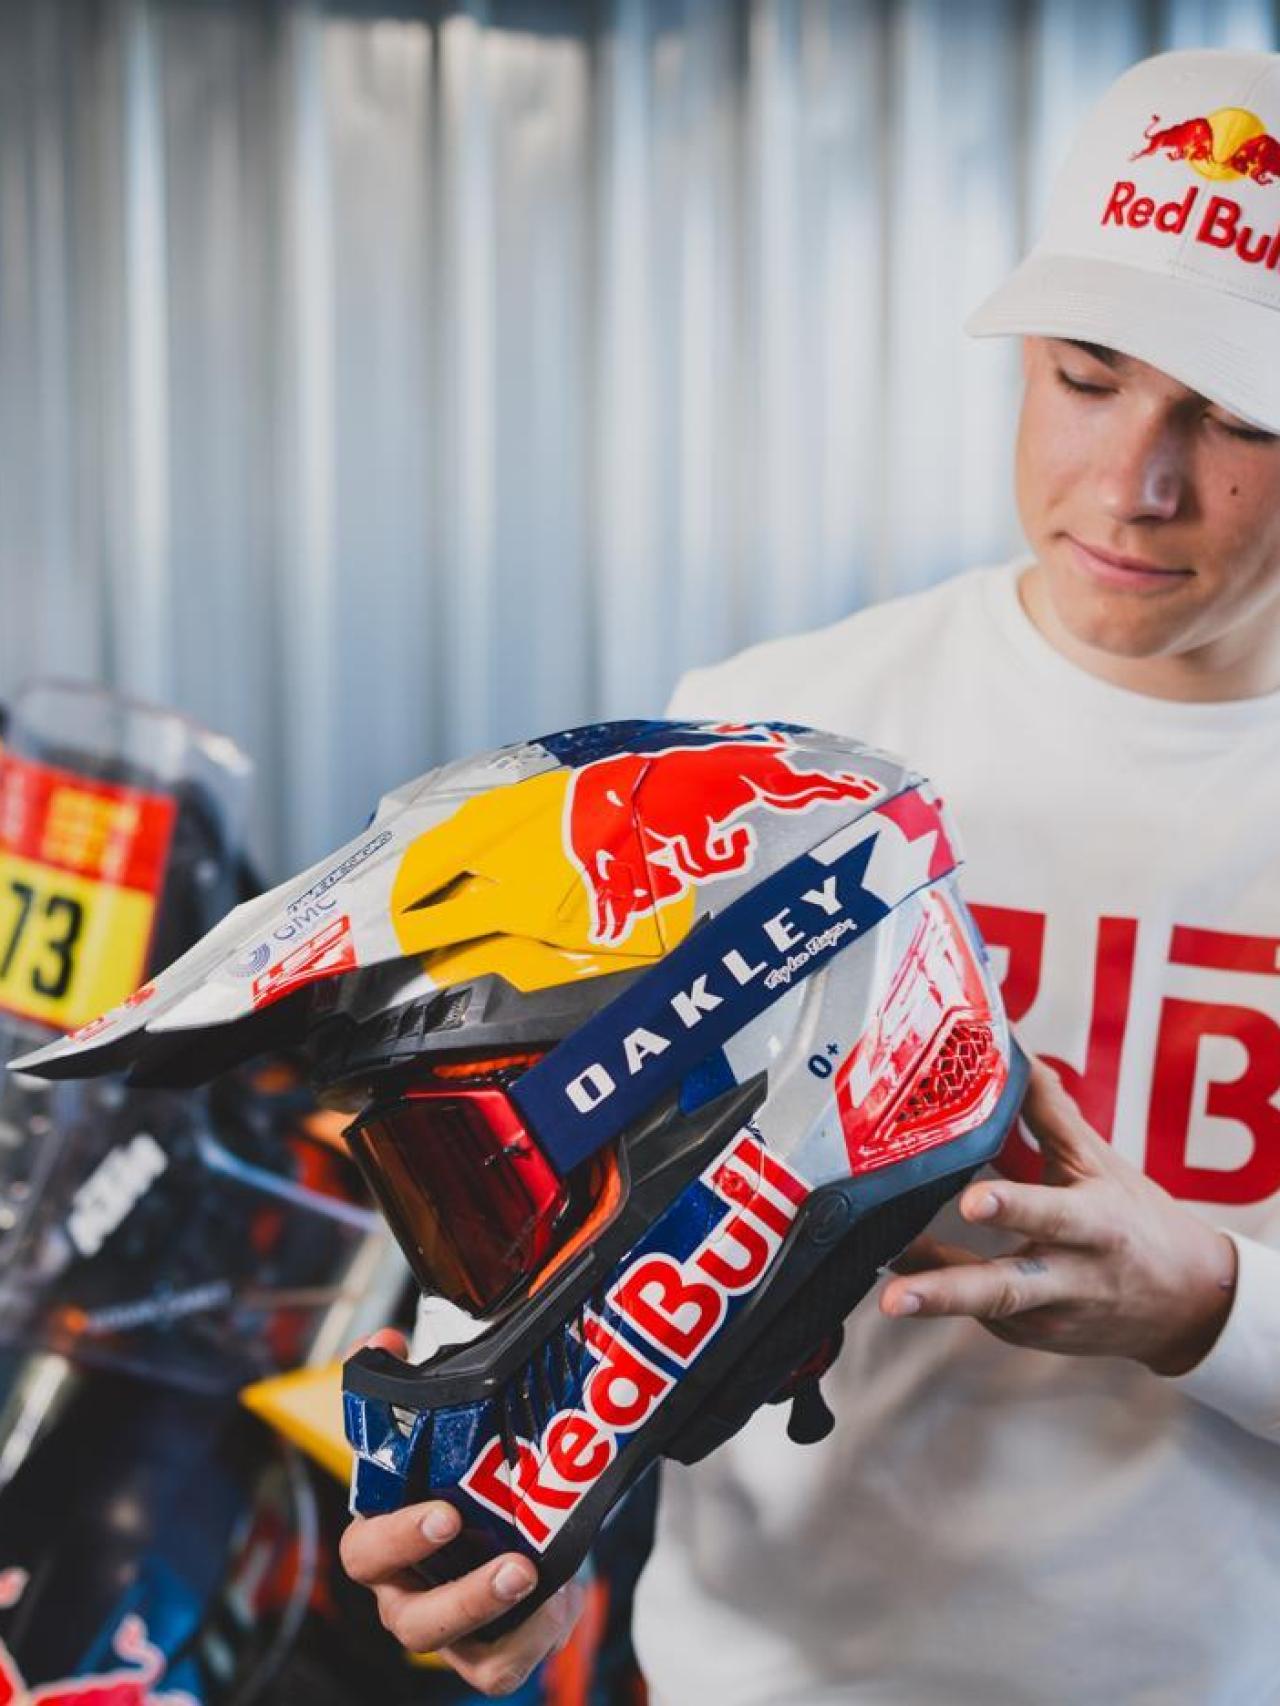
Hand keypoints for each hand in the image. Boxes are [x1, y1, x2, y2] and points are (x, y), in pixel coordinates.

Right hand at [340, 1330, 583, 1695]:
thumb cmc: (456, 1478)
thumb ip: (401, 1381)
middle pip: (412, 1619)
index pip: (366, 1552)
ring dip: (503, 1621)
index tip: (445, 1513)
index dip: (399, 1537)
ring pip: (458, 1651)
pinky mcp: (483, 1653)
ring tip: (542, 1580)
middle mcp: (405, 1593)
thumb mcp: (433, 1429)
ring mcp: (445, 1630)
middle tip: (515, 1563)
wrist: (506, 1520)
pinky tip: (563, 1598)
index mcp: (383, 1542)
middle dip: (463, 1596)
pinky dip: (534, 1639)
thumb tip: (383, 1342)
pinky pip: (500, 1668)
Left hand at [878, 1059, 1237, 1374]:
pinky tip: (907, 1278)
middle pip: (1007, 1290)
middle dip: (951, 1291)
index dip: (1014, 1209)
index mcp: (1096, 1225)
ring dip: (935, 1302)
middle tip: (897, 1295)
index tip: (971, 1201)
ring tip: (889, 1298)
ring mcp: (1050, 1317)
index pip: (1052, 1215)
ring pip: (989, 1311)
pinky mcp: (1032, 1338)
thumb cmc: (1136, 1219)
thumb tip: (1011, 1049)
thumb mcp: (1099, 1163)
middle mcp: (1072, 1277)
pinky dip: (944, 1296)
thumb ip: (1049, 1113)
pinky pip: (984, 1316)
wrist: (1187, 1303)